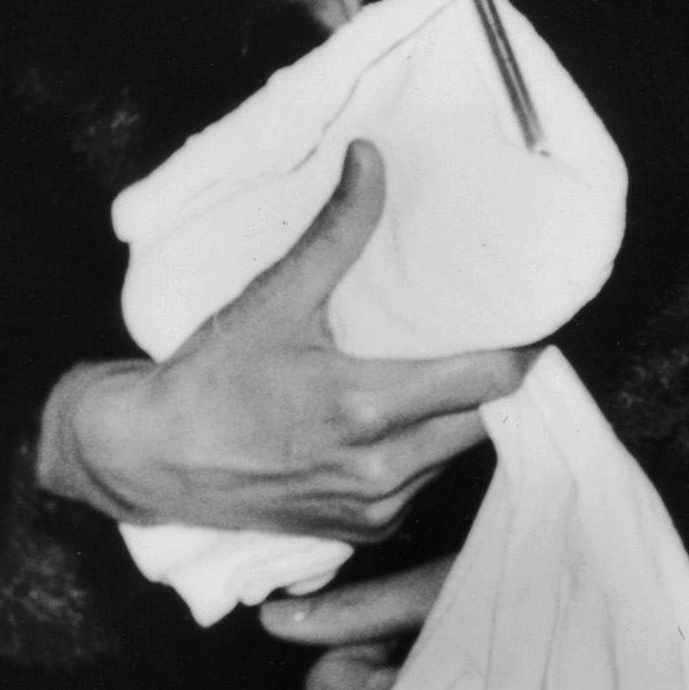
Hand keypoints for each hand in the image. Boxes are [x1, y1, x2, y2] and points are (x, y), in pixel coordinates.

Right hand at [40, 139, 531, 543]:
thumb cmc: (211, 378)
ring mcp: (373, 508)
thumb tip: (372, 158)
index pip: (491, 381)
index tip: (540, 319)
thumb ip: (337, 231)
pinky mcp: (360, 531)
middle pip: (486, 421)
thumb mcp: (275, 298)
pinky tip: (412, 421)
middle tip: (506, 339)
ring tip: (462, 373)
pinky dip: (426, 454)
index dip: (524, 349)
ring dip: (464, 419)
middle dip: (501, 383)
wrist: (148, 458)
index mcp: (367, 409)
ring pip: (456, 456)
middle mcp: (381, 470)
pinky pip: (423, 487)